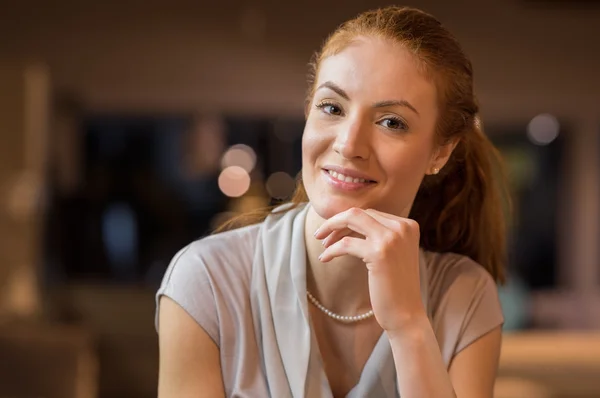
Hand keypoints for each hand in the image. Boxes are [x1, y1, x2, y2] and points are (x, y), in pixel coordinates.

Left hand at [314, 207, 425, 332]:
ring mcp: (391, 238)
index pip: (371, 213)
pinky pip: (346, 243)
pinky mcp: (379, 253)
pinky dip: (332, 250)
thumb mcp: (393, 253)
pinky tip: (325, 258)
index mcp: (408, 225)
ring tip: (322, 244)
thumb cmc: (395, 286)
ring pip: (351, 219)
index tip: (335, 233)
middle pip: (360, 213)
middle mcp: (402, 227)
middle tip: (321, 236)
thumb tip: (348, 221)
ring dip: (331, 230)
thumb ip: (380, 234)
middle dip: (337, 222)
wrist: (406, 314)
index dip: (348, 222)